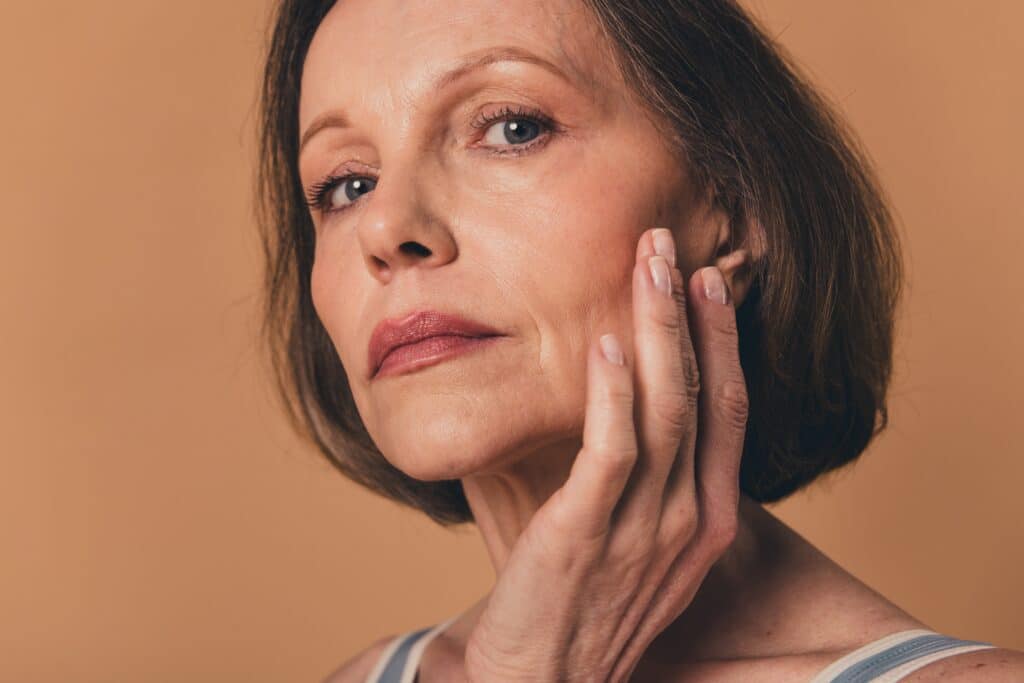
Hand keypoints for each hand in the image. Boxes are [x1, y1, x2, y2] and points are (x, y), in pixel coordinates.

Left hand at [462, 227, 748, 681]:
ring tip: (647, 267)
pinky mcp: (587, 535)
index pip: (728, 413)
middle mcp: (688, 521)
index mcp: (707, 520)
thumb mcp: (629, 542)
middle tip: (671, 247)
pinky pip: (612, 454)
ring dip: (657, 332)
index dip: (723, 344)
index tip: (710, 286)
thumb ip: (631, 478)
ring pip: (665, 412)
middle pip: (703, 397)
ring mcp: (644, 530)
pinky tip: (609, 347)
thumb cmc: (582, 607)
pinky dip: (614, 397)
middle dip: (690, 315)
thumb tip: (605, 401)